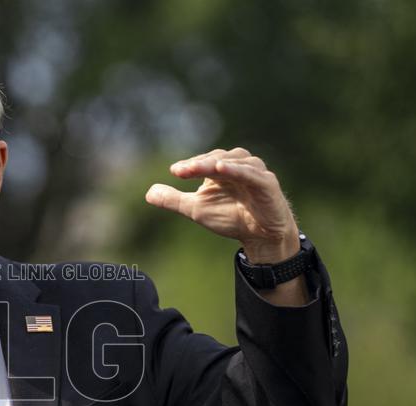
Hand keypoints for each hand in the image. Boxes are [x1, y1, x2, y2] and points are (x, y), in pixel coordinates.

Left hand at [145, 147, 300, 263]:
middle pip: (216, 158)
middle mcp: (238, 165)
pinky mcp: (267, 182)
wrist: (260, 236)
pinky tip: (222, 169)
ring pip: (234, 162)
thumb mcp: (196, 210)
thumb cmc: (231, 217)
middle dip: (198, 163)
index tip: (174, 171)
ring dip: (215, 163)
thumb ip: (174, 200)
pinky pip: (251, 174)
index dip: (190, 165)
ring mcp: (254, 172)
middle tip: (181, 170)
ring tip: (199, 168)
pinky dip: (237, 170)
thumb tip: (148, 193)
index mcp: (221, 168)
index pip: (203, 161)